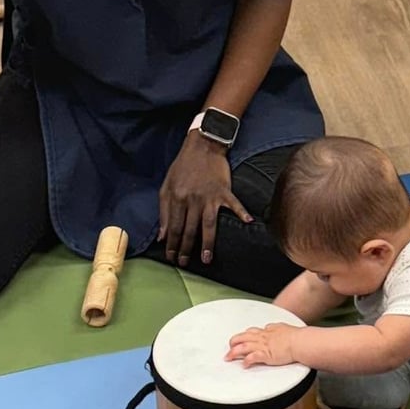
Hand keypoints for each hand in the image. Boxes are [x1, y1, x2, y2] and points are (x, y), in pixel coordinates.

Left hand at [158, 135, 250, 267]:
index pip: (174, 227)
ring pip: (207, 224)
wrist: (203, 145)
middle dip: (186, 249)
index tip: (171, 257)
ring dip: (207, 243)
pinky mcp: (224, 190)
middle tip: (185, 264)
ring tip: (207, 259)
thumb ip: (164, 211)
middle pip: (189, 229)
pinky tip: (248, 222)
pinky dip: (242, 212)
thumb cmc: (183, 166)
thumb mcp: (167, 186)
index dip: (172, 244)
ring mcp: (210, 196)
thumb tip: (162, 235)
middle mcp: (193, 199)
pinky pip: (234, 204)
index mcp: (177, 198)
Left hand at [226, 324, 300, 368]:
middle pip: (241, 338)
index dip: (242, 337)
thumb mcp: (282, 327)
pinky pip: (252, 358)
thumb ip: (275, 328)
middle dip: (232, 343)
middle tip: (229, 349)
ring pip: (242, 347)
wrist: (300, 341)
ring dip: (233, 353)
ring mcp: (262, 346)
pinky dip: (246, 361)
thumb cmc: (295, 336)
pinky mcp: (266, 355)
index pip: (250, 332)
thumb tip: (270, 326)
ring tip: (228, 358)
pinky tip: (243, 365)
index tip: (238, 341)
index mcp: (266, 331)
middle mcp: (261, 338)